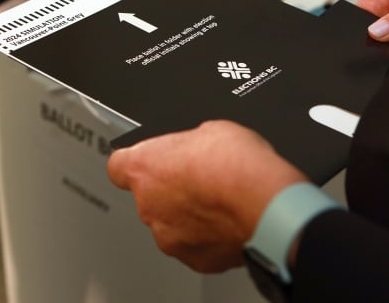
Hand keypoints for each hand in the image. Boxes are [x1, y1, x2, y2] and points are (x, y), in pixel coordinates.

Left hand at [107, 120, 305, 272]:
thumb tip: (195, 149)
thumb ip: (188, 144)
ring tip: (219, 202)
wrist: (269, 205)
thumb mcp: (210, 130)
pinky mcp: (194, 259)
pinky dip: (208, 237)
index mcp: (143, 168)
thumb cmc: (239, 165)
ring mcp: (169, 236)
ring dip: (188, 215)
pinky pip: (195, 245)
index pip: (119, 166)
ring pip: (171, 223)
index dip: (136, 163)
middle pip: (149, 196)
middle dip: (170, 190)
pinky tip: (229, 221)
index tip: (149, 163)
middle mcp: (148, 205)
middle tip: (200, 181)